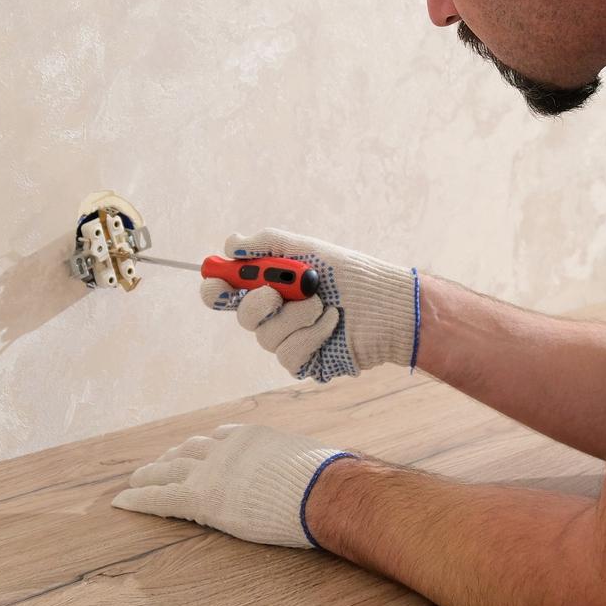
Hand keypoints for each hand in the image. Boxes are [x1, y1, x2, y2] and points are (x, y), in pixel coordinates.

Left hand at [110, 424, 360, 548]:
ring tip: (134, 482)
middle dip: (170, 458)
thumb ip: (297, 464)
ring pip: (169, 469)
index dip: (201, 448)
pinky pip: (162, 497)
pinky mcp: (202, 495)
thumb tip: (319, 473)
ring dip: (149, 475)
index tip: (191, 452)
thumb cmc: (328, 482)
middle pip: (188, 450)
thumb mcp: (310, 460)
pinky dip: (139, 498)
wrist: (323, 491)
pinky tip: (121, 502)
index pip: (218, 439)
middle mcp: (226, 447)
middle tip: (155, 465)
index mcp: (251, 436)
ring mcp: (212, 469)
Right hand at [203, 228, 418, 381]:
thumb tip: (231, 244)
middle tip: (277, 292)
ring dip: (295, 316)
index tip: (218, 280)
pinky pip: (288, 354)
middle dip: (257, 301)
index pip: (229, 290)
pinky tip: (331, 323)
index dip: (216, 287)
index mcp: (271, 285)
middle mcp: (275, 314)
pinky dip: (310, 334)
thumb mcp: (310, 250)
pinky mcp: (304, 362)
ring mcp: (288, 340)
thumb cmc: (353, 275)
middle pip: (241, 315)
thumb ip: (270, 244)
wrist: (388, 304)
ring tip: (323, 304)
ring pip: (265, 336)